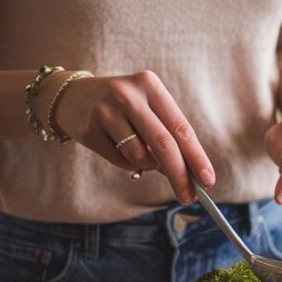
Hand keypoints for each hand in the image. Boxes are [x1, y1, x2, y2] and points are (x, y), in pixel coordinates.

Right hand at [51, 70, 214, 202]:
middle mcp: (128, 94)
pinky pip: (119, 160)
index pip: (180, 127)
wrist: (73, 97)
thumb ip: (167, 137)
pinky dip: (127, 163)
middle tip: (189, 197)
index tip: (208, 180)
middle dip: (179, 175)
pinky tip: (117, 146)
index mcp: (149, 85)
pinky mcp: (89, 129)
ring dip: (147, 165)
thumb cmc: (123, 108)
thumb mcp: (147, 110)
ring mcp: (105, 111)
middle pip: (163, 145)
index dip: (196, 157)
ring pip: (140, 156)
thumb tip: (189, 175)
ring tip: (137, 150)